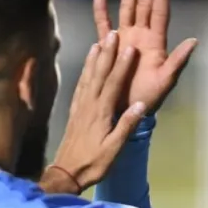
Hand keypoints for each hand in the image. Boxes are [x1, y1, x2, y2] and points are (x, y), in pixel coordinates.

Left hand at [41, 32, 145, 193]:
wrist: (66, 172)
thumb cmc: (94, 163)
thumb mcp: (114, 148)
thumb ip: (126, 126)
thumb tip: (140, 105)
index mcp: (101, 113)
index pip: (113, 84)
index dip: (122, 65)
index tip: (130, 48)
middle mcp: (89, 104)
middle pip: (99, 74)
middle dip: (108, 53)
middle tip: (113, 34)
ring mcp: (80, 106)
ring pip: (88, 76)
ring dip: (95, 58)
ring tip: (100, 41)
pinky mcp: (74, 110)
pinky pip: (80, 85)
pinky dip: (85, 71)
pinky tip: (87, 64)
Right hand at [93, 0, 196, 113]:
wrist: (128, 110)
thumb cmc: (149, 97)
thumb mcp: (166, 80)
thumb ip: (178, 60)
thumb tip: (194, 41)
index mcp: (155, 43)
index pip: (159, 13)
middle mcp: (141, 37)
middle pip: (144, 6)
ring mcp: (125, 40)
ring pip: (127, 10)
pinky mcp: (110, 47)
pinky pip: (103, 25)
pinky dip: (101, 10)